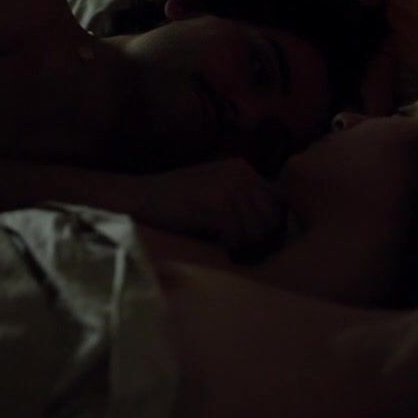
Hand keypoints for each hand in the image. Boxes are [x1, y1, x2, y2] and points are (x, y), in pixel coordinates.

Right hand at [138, 158, 285, 249]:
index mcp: (243, 169)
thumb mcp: (214, 192)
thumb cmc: (174, 203)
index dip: (269, 226)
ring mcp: (230, 186)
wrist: (139, 197)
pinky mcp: (217, 202)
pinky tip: (215, 244)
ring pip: (257, 228)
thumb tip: (270, 230)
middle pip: (271, 217)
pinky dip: (229, 245)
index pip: (277, 203)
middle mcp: (242, 173)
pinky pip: (238, 234)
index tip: (252, 241)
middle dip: (258, 237)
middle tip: (239, 248)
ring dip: (243, 244)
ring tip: (224, 246)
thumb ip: (241, 202)